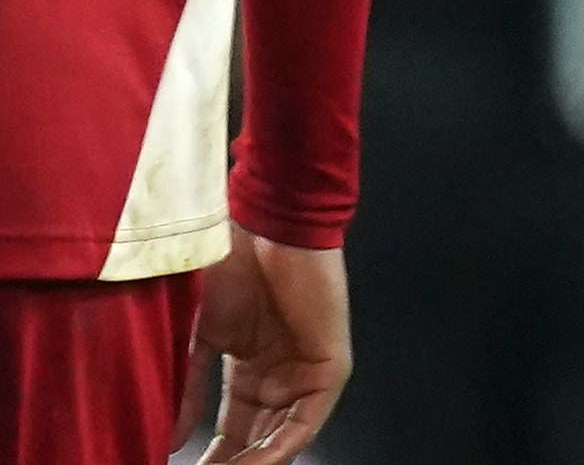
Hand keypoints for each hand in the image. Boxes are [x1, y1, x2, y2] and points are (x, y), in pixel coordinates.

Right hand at [191, 232, 349, 463]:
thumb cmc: (229, 269)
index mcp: (249, 370)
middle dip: (229, 464)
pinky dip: (280, 448)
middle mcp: (279, 376)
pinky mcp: (330, 368)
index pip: (231, 429)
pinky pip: (307, 422)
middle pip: (256, 439)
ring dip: (253, 462)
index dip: (210, 456)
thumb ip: (187, 389)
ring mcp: (305, 373)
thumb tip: (169, 440)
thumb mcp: (198, 337)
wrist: (267, 228)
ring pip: (281, 436)